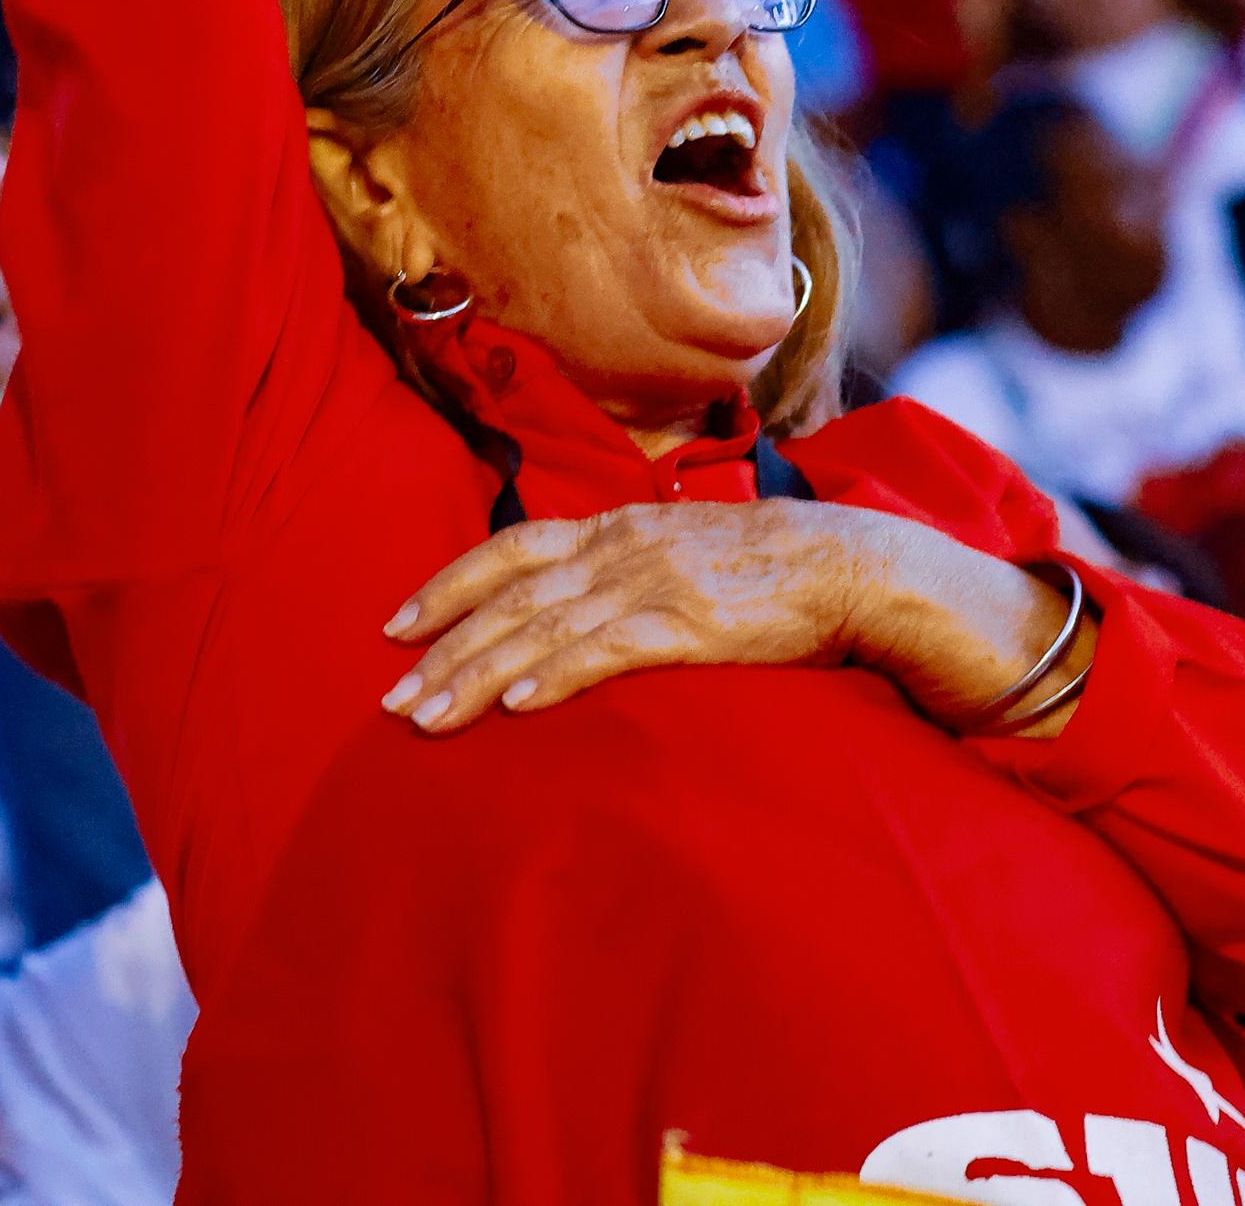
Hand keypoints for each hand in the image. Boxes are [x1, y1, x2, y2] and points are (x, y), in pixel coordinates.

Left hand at [380, 501, 870, 732]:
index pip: (511, 549)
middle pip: (509, 599)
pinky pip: (604, 652)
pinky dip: (552, 677)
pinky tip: (514, 707)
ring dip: (475, 676)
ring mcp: (651, 584)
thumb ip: (629, 566)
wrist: (853, 564)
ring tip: (426, 717)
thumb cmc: (773, 566)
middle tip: (391, 697)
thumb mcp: (685, 547)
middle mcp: (621, 549)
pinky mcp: (687, 624)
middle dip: (443, 650)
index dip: (449, 585)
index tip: (397, 626)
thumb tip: (580, 604)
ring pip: (540, 630)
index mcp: (618, 527)